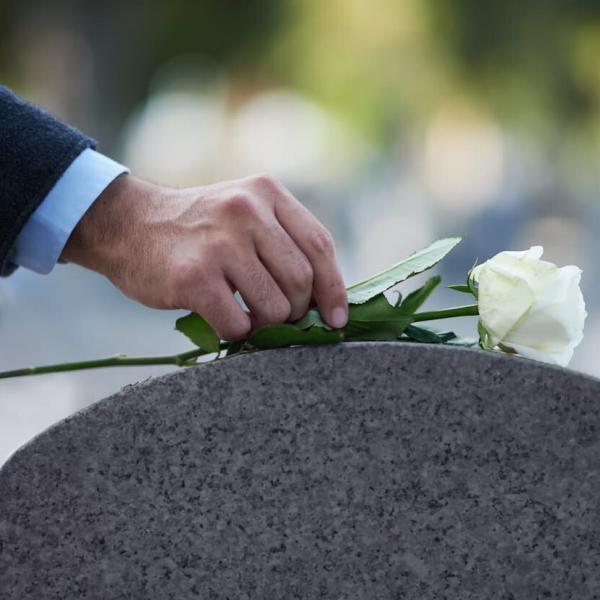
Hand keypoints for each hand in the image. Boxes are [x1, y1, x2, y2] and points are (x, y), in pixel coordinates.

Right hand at [61, 173, 347, 339]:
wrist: (127, 224)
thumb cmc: (195, 229)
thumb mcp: (242, 211)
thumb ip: (281, 241)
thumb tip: (325, 298)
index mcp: (267, 193)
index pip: (320, 245)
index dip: (334, 288)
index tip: (336, 318)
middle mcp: (246, 211)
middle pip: (301, 280)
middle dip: (296, 310)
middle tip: (278, 317)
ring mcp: (220, 242)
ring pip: (275, 307)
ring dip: (267, 325)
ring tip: (249, 318)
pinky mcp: (194, 276)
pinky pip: (238, 324)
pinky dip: (238, 334)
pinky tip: (227, 322)